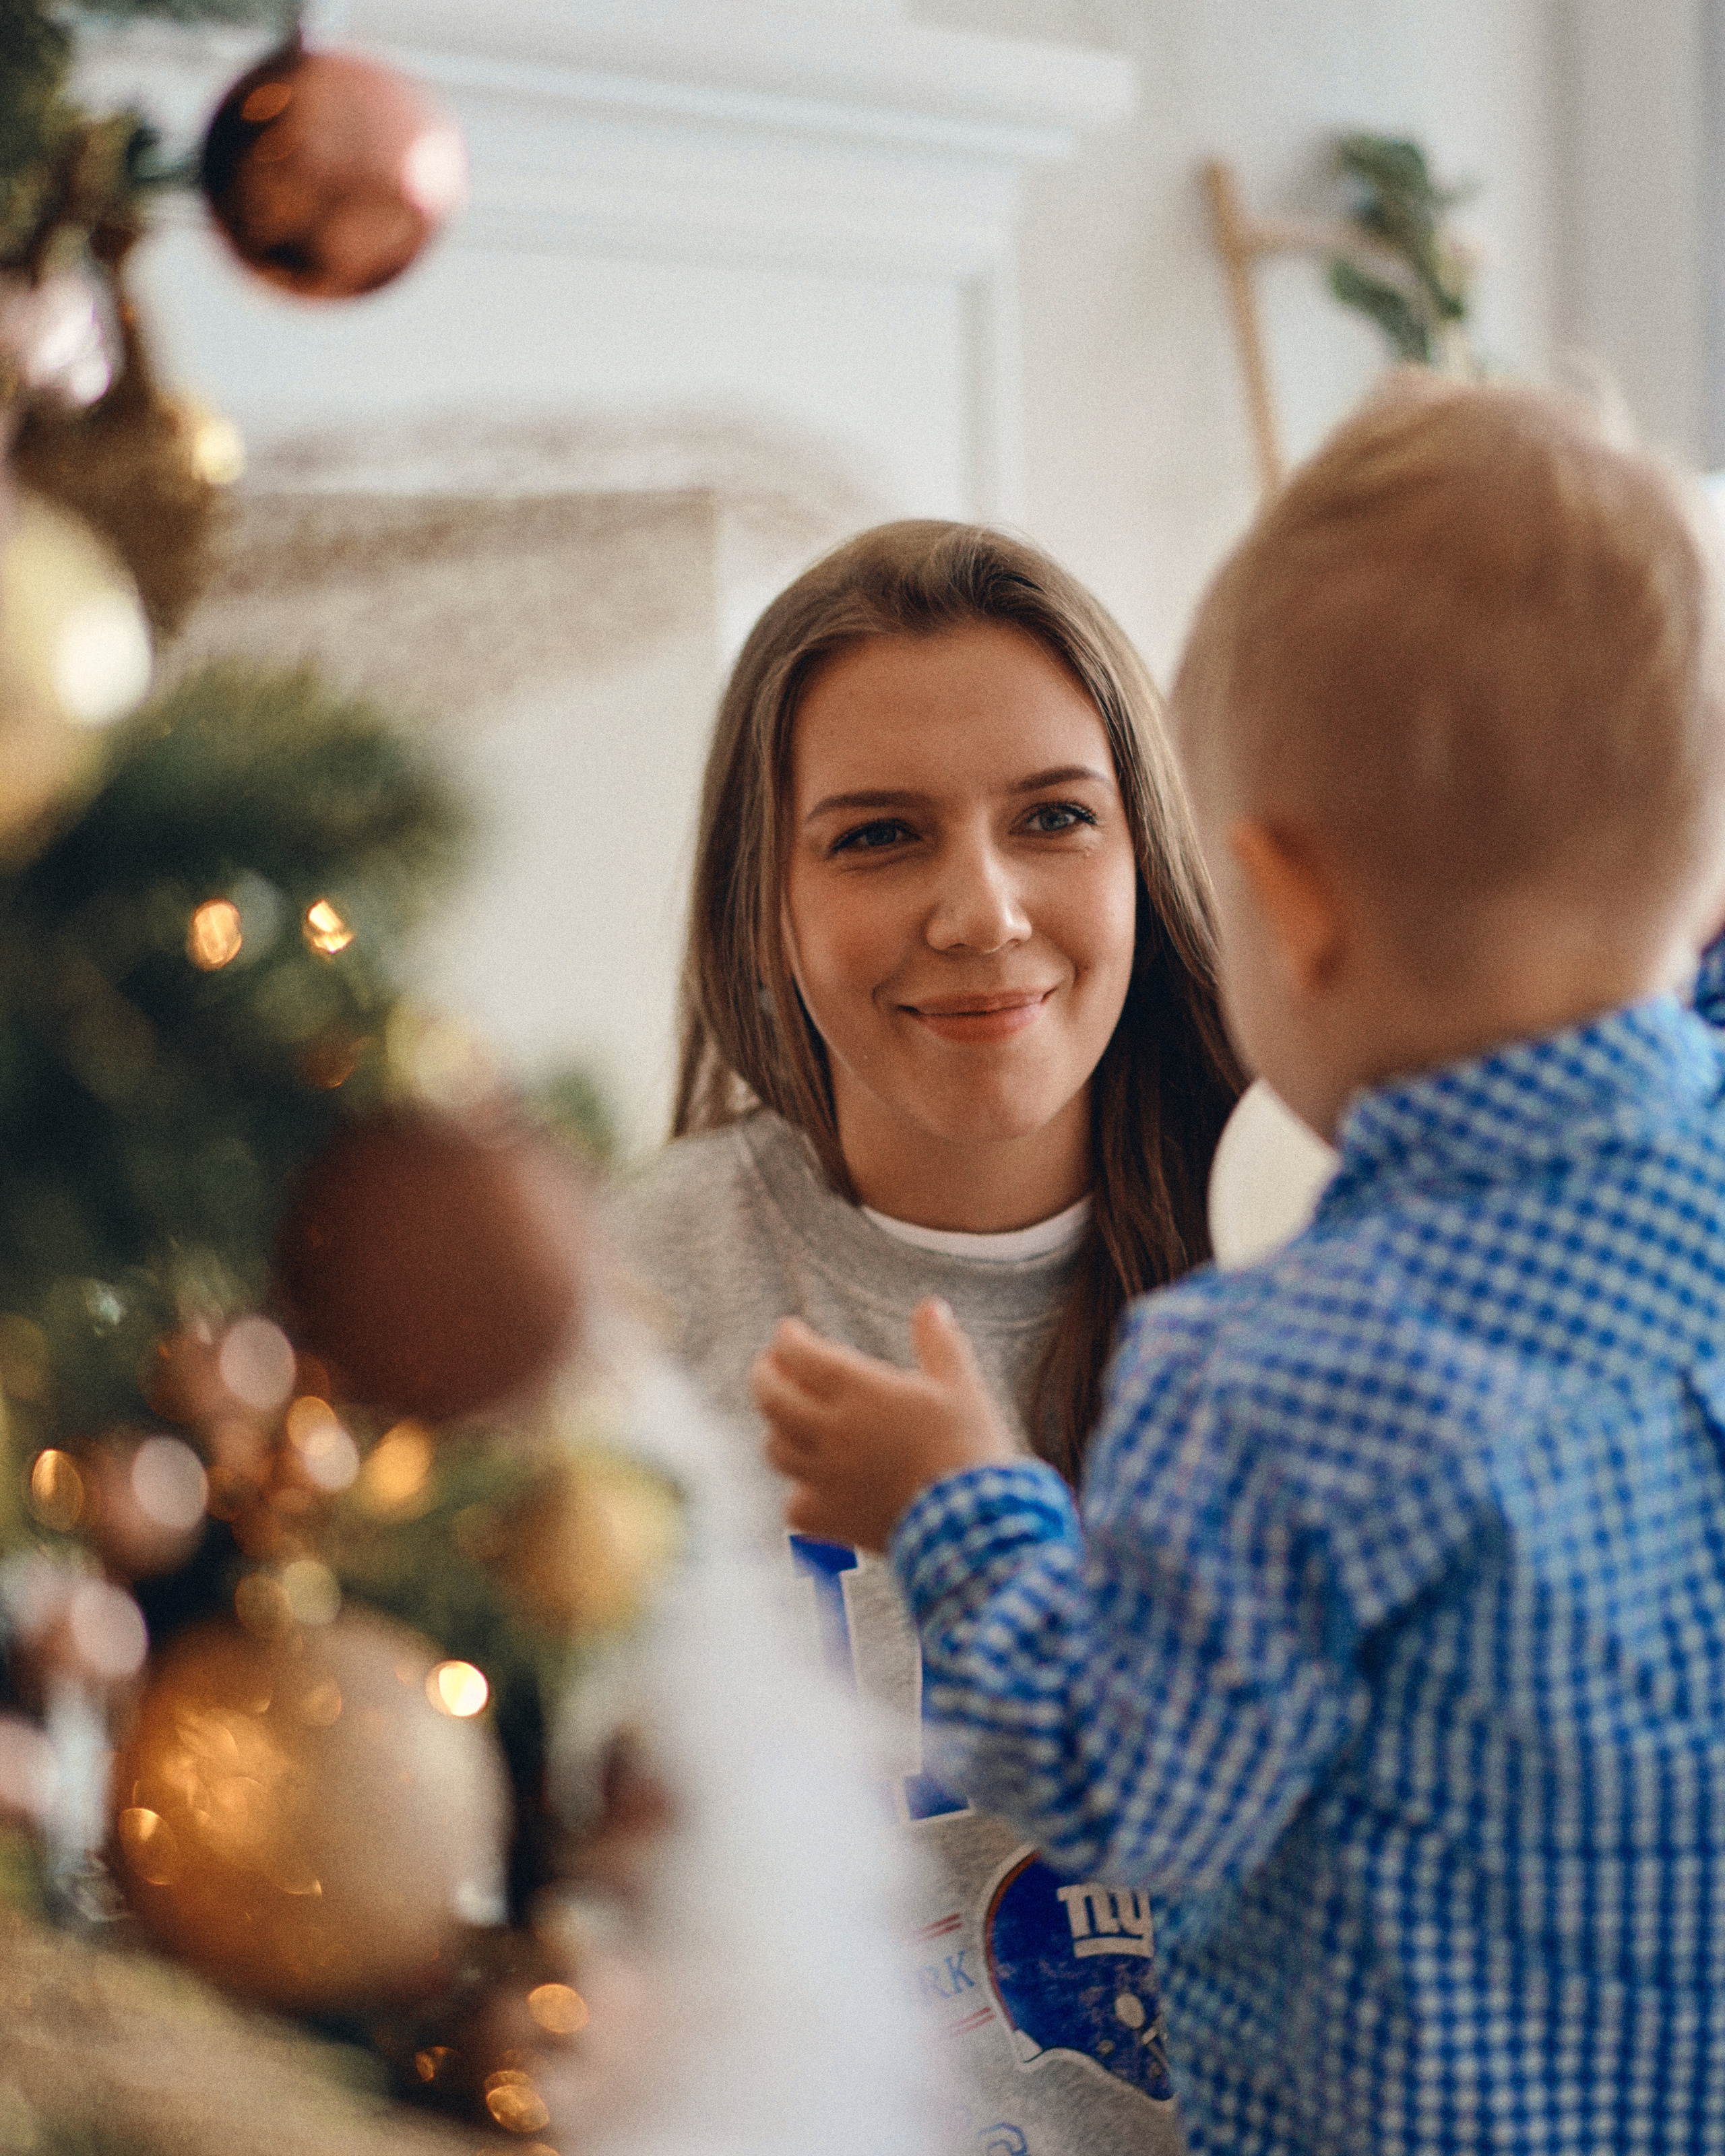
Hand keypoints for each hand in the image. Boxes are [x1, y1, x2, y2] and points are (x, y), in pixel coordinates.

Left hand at [751, 1297, 1015, 1550]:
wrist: (974, 1522)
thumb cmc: (970, 1447)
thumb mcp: (962, 1385)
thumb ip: (940, 1343)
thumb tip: (931, 1306)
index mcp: (861, 1391)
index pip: (801, 1354)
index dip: (788, 1339)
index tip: (788, 1332)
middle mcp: (834, 1432)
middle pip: (772, 1398)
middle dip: (764, 1376)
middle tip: (768, 1366)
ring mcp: (828, 1479)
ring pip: (777, 1450)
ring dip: (779, 1430)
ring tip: (789, 1421)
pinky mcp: (834, 1519)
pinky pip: (795, 1506)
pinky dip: (799, 1494)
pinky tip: (813, 1488)